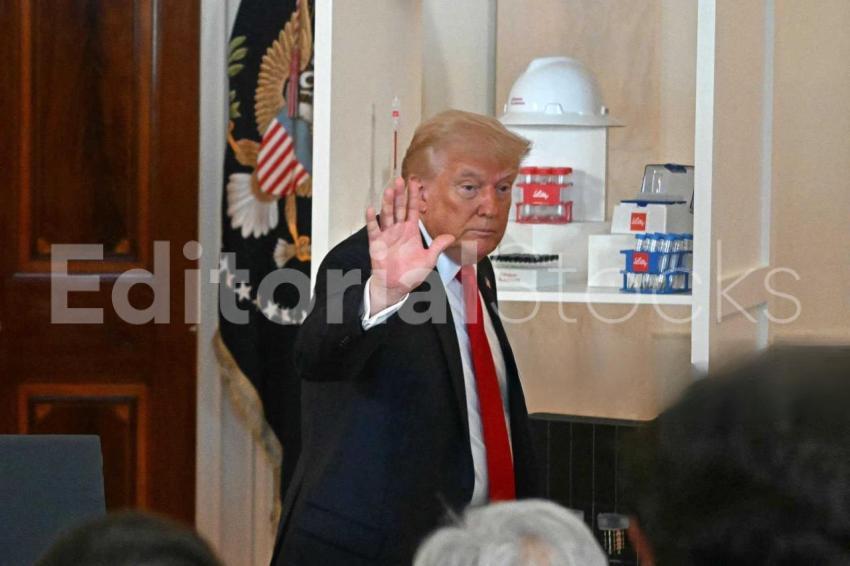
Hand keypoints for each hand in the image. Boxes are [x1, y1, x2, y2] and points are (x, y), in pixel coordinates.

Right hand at [365, 178, 454, 314]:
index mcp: (411, 231)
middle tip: (400, 180)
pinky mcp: (376, 243)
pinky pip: (373, 229)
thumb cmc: (411, 274)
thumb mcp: (428, 259)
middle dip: (399, 194)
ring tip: (388, 190)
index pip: (413, 209)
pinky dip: (372, 220)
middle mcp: (398, 229)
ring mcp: (387, 235)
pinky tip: (371, 209)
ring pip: (387, 215)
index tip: (415, 183)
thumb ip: (437, 246)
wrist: (396, 286)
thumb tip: (451, 236)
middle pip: (399, 208)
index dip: (414, 196)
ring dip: (387, 203)